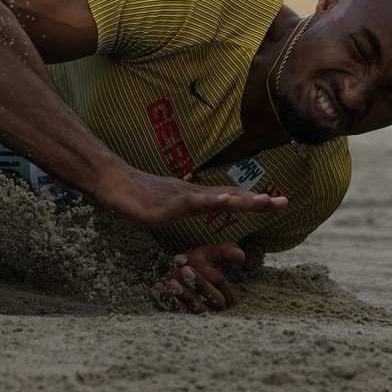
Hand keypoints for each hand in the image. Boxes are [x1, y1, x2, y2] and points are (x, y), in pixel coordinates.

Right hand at [93, 164, 285, 227]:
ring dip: (239, 200)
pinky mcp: (162, 207)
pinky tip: (222, 201)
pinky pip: (188, 205)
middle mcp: (190, 194)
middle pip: (228, 196)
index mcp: (192, 197)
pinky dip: (208, 202)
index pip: (228, 198)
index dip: (253, 200)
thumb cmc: (133, 194)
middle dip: (256, 201)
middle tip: (284, 202)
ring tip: (262, 201)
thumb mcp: (164, 207)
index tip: (280, 202)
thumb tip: (192, 212)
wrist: (107, 180)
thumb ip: (181, 211)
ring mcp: (177, 198)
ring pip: (213, 199)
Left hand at [152, 243, 245, 313]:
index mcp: (228, 295)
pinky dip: (170, 301)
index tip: (183, 259)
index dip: (204, 270)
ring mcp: (202, 317)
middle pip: (215, 299)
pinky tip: (161, 288)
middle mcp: (218, 309)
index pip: (220, 282)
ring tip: (172, 282)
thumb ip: (224, 252)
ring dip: (186, 295)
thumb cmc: (195, 265)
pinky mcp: (187, 321)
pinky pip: (181, 315)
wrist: (174, 277)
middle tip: (183, 270)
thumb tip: (241, 255)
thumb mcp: (209, 255)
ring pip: (199, 310)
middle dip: (199, 283)